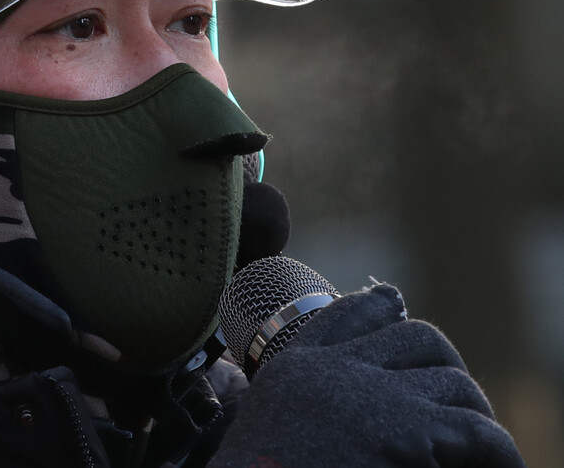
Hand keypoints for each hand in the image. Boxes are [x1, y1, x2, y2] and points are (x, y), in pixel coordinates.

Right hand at [208, 284, 524, 466]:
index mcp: (295, 368)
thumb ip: (296, 403)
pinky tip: (498, 467)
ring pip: (454, 382)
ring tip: (479, 450)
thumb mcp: (261, 428)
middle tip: (454, 408)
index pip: (348, 314)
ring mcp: (371, 395)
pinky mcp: (406, 431)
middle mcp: (333, 369)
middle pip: (416, 336)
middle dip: (444, 365)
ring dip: (473, 415)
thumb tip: (335, 423)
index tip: (396, 309)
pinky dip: (499, 453)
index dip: (381, 309)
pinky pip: (479, 431)